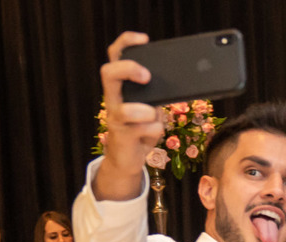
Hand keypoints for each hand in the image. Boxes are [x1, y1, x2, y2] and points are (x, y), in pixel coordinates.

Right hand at [94, 32, 164, 199]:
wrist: (127, 159)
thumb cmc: (141, 128)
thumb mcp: (152, 107)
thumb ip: (159, 95)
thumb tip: (177, 85)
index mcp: (122, 87)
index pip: (116, 57)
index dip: (126, 44)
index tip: (144, 39)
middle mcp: (114, 99)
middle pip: (108, 73)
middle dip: (128, 70)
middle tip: (146, 76)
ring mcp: (115, 117)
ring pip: (127, 109)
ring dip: (147, 112)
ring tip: (153, 117)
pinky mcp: (122, 136)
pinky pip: (145, 129)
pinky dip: (156, 130)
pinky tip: (153, 134)